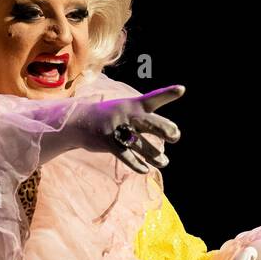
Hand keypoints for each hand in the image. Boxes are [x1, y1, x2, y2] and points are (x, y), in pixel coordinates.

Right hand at [38, 84, 184, 172]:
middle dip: (165, 129)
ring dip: (154, 155)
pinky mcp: (108, 142)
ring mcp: (117, 128)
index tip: (182, 89)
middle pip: (151, 122)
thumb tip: (166, 137)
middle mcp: (127, 115)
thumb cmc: (109, 117)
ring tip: (164, 162)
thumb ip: (145, 120)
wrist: (79, 121)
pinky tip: (145, 170)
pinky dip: (137, 164)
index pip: (154, 98)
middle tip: (175, 136)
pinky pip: (126, 156)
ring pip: (141, 144)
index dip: (167, 94)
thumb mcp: (126, 110)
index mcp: (134, 105)